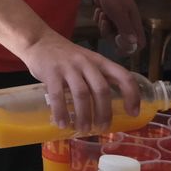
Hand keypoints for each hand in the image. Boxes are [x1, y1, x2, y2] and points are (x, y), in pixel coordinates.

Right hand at [17, 29, 141, 136]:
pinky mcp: (51, 72)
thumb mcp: (86, 61)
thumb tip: (107, 107)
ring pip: (82, 94)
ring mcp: (68, 67)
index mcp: (99, 61)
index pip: (123, 76)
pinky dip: (61, 112)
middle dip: (104, 112)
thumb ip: (96, 77)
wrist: (38, 40)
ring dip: (84, 115)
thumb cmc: (64, 56)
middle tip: (102, 128)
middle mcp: (86, 63)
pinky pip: (58, 95)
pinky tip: (62, 123)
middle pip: (101, 89)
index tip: (132, 113)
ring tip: (83, 129)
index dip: (132, 95)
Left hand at [90, 0, 144, 56]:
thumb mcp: (119, 13)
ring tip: (103, 13)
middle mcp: (127, 23)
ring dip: (103, 25)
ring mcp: (118, 19)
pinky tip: (99, 10)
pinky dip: (99, 19)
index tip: (118, 46)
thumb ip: (125, 29)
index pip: (139, 43)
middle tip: (106, 22)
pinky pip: (102, 24)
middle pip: (120, 41)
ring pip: (109, 33)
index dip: (130, 48)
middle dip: (110, 34)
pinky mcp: (108, 15)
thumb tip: (133, 44)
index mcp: (134, 23)